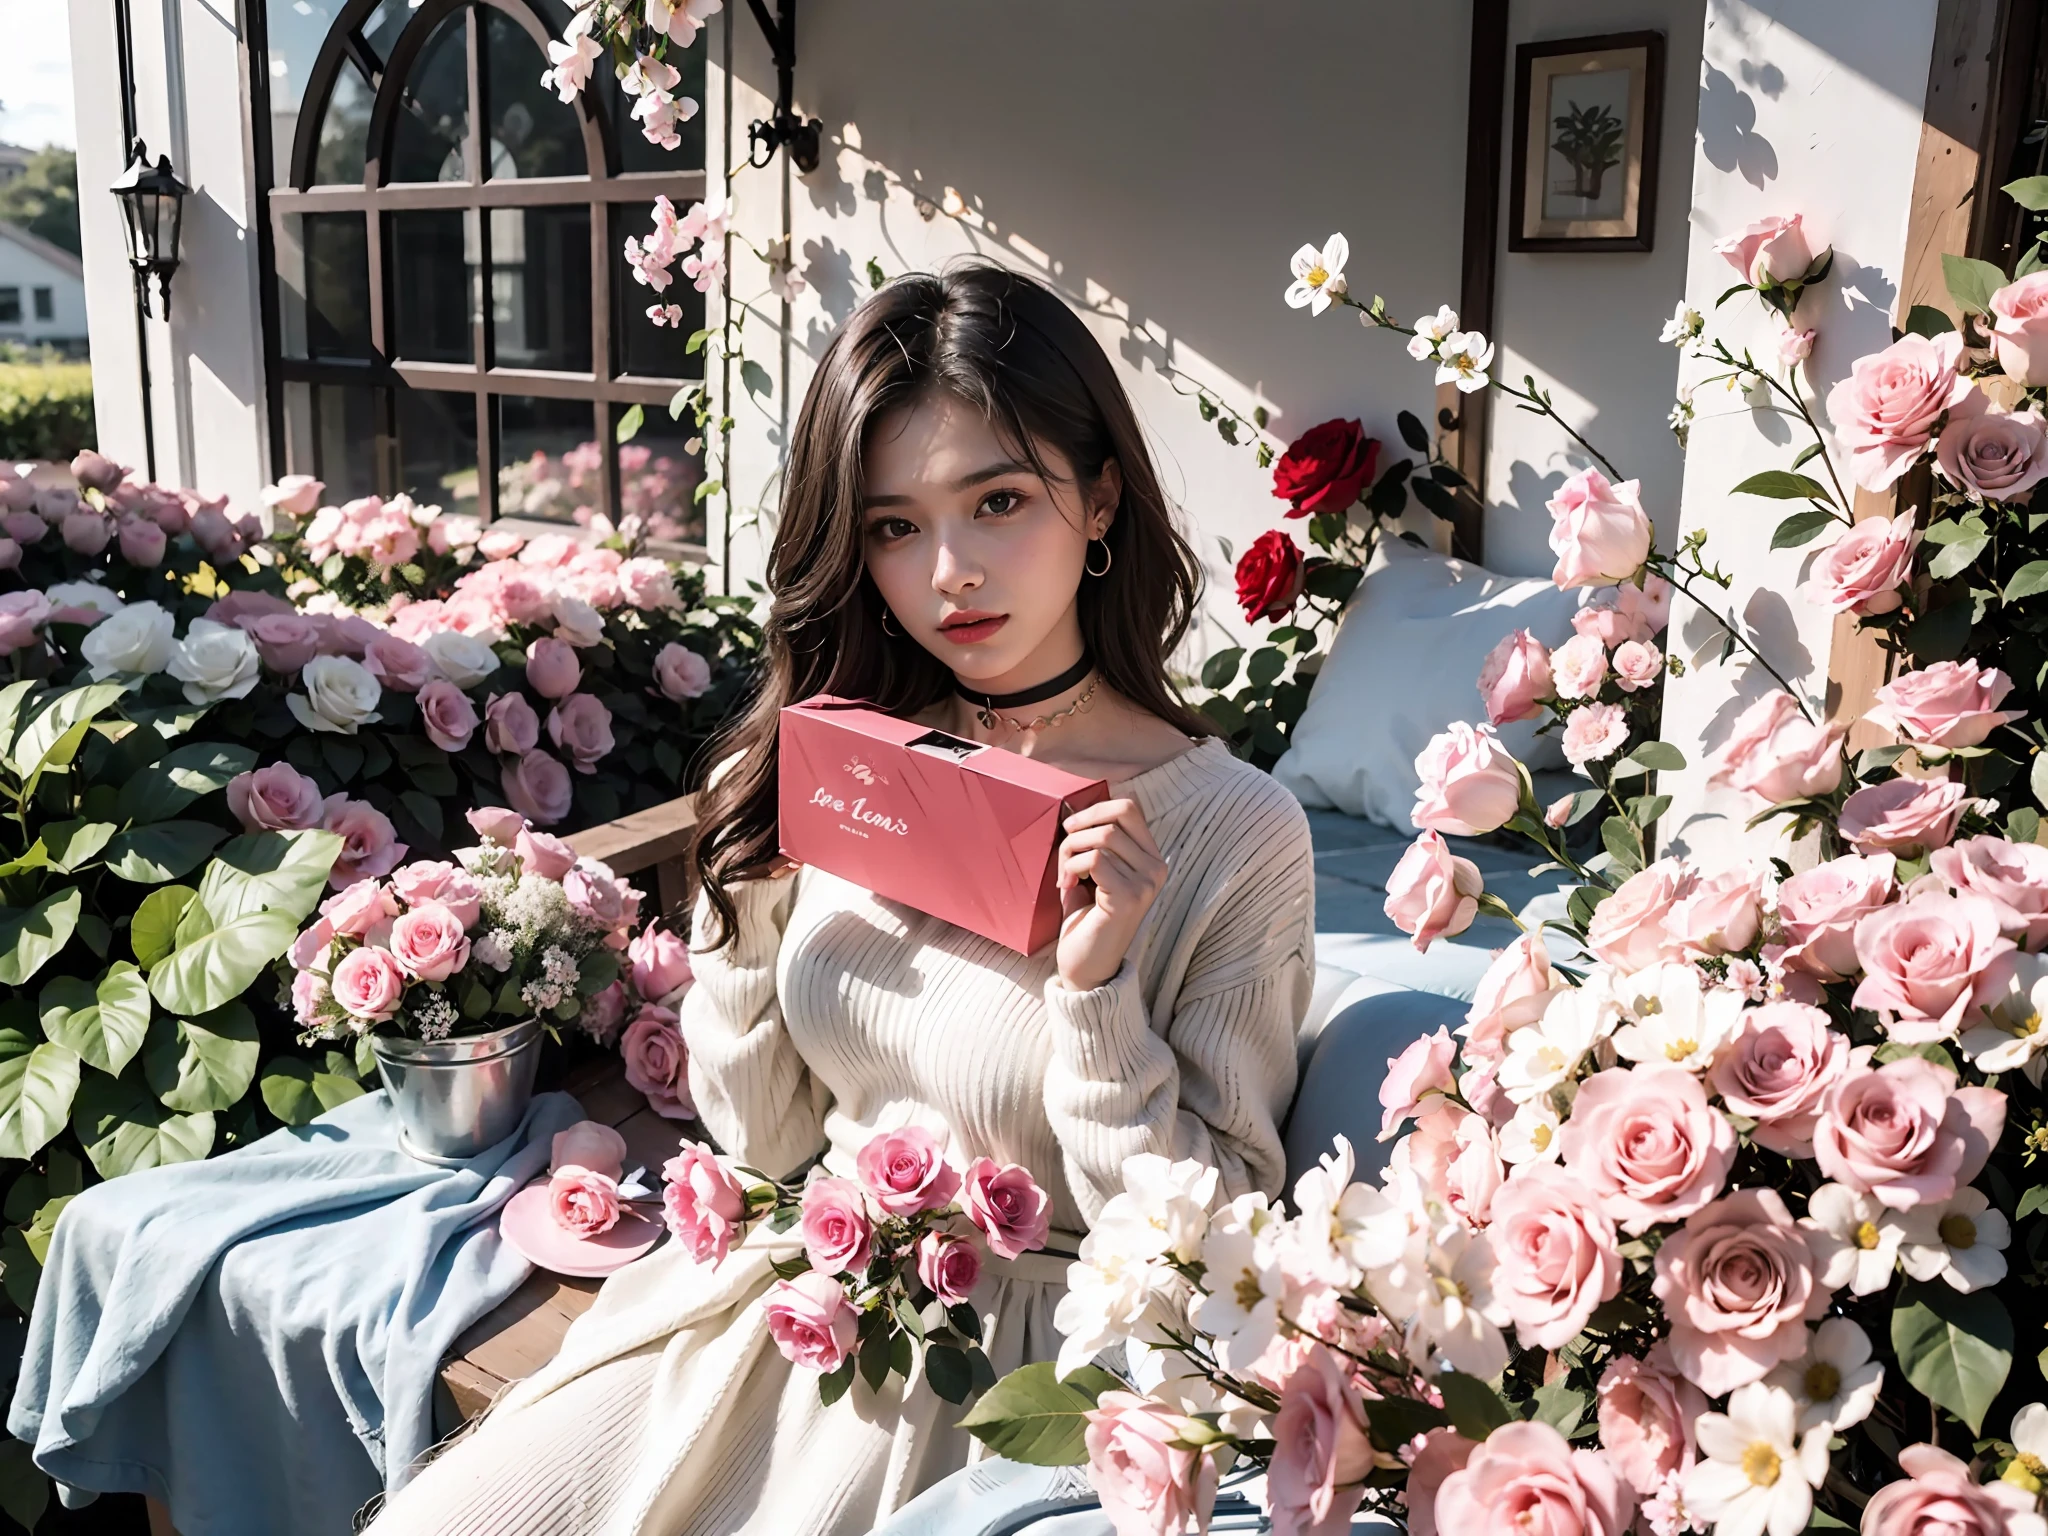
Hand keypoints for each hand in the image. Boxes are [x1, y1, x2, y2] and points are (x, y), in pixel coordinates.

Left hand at [1054, 798, 1167, 990]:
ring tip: (1063, 875)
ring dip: (1070, 851)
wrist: (1086, 967)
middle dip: (1078, 830)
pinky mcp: (1129, 897)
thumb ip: (1095, 843)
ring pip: (1102, 837)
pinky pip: (1094, 859)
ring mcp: (1146, 884)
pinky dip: (1071, 867)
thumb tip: (1075, 810)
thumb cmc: (1086, 919)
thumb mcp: (1094, 872)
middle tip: (1064, 854)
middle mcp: (1156, 869)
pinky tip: (1066, 886)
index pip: (1130, 808)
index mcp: (1151, 858)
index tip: (1071, 829)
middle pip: (1115, 818)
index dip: (1095, 809)